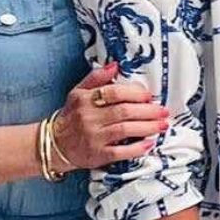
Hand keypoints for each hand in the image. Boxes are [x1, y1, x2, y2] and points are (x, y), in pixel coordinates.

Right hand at [54, 63, 168, 170]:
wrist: (55, 145)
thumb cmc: (72, 117)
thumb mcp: (78, 93)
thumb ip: (96, 78)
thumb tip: (115, 65)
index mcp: (85, 100)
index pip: (114, 93)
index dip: (135, 93)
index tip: (150, 96)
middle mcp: (89, 118)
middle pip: (124, 111)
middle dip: (148, 111)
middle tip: (163, 111)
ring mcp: (93, 137)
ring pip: (125, 129)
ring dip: (147, 127)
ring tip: (163, 125)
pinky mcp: (97, 155)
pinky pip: (120, 152)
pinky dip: (137, 148)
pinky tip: (150, 144)